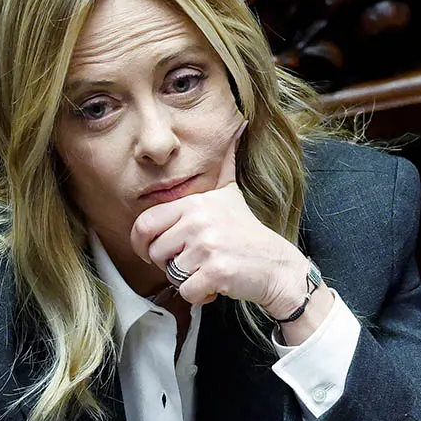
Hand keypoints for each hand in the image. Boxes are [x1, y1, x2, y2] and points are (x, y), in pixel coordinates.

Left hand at [129, 120, 305, 311]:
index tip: (154, 251)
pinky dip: (199, 294)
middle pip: (154, 253)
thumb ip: (224, 164)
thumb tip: (239, 126)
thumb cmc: (246, 232)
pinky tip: (216, 284)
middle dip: (168, 264)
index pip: (144, 224)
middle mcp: (198, 221)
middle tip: (192, 261)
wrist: (277, 266)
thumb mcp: (229, 193)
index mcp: (194, 203)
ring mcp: (207, 246)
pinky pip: (186, 291)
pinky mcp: (216, 272)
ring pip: (170, 273)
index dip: (142, 243)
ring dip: (186, 279)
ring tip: (208, 269)